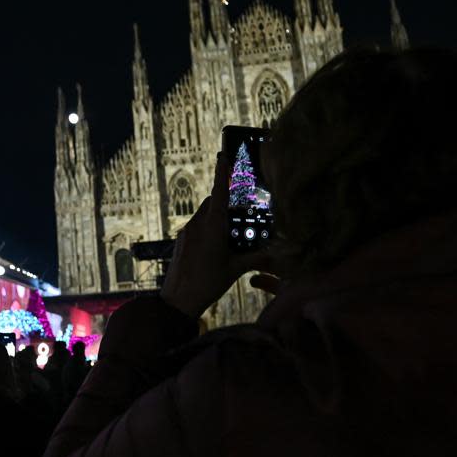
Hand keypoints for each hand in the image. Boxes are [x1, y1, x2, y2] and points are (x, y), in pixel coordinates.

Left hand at [160, 152, 272, 317]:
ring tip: (231, 230)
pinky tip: (217, 243)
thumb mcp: (235, 270)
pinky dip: (208, 227)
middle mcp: (197, 225)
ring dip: (216, 215)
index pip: (218, 193)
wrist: (177, 300)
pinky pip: (196, 226)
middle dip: (225, 200)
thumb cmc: (207, 284)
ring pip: (203, 214)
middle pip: (212, 202)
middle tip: (240, 207)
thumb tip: (279, 254)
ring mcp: (186, 232)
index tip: (223, 155)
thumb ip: (257, 258)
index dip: (222, 173)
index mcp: (212, 227)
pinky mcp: (181, 241)